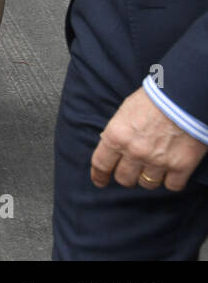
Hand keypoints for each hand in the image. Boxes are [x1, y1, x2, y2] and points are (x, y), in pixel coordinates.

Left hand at [91, 87, 207, 191]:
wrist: (184, 97)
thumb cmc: (154, 99)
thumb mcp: (125, 112)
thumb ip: (118, 132)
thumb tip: (113, 146)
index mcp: (116, 136)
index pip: (101, 164)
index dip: (99, 176)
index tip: (100, 182)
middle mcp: (134, 152)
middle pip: (124, 179)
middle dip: (126, 176)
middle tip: (132, 171)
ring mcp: (158, 161)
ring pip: (148, 184)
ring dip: (149, 178)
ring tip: (154, 167)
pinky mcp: (181, 166)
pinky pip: (172, 186)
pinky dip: (172, 181)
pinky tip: (172, 172)